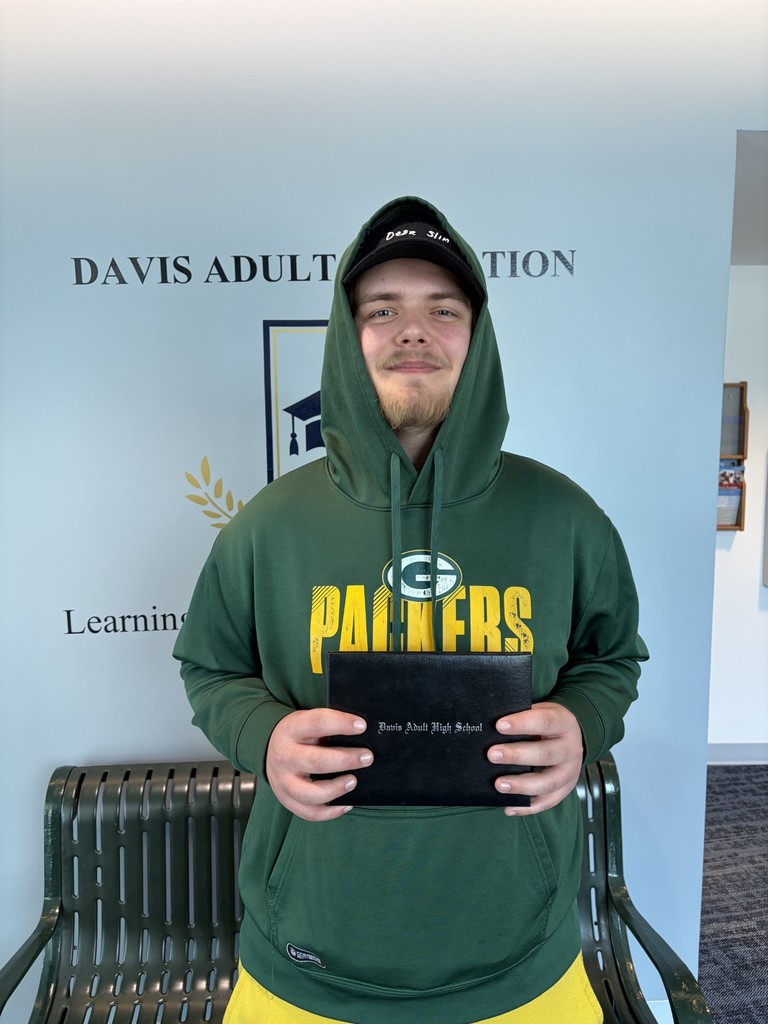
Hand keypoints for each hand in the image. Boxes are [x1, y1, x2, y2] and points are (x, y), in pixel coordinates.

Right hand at [266, 708, 372, 820]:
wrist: (272, 749)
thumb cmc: (300, 735)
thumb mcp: (307, 721)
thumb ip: (329, 725)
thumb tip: (363, 731)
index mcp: (291, 730)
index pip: (317, 723)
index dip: (340, 724)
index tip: (362, 726)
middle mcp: (284, 756)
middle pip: (315, 761)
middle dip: (345, 760)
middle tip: (367, 757)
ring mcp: (283, 781)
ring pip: (310, 794)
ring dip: (336, 789)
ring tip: (353, 782)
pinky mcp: (286, 800)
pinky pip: (310, 813)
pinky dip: (330, 812)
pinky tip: (347, 803)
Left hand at [487, 702, 583, 816]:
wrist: (573, 736)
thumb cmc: (548, 723)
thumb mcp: (541, 711)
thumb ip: (522, 717)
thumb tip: (490, 725)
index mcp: (564, 723)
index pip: (544, 721)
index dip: (522, 723)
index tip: (499, 725)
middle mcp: (571, 749)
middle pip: (545, 754)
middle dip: (516, 755)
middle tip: (492, 754)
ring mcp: (570, 772)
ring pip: (548, 783)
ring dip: (521, 785)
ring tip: (498, 784)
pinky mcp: (565, 790)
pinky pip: (547, 802)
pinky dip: (527, 807)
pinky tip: (509, 807)